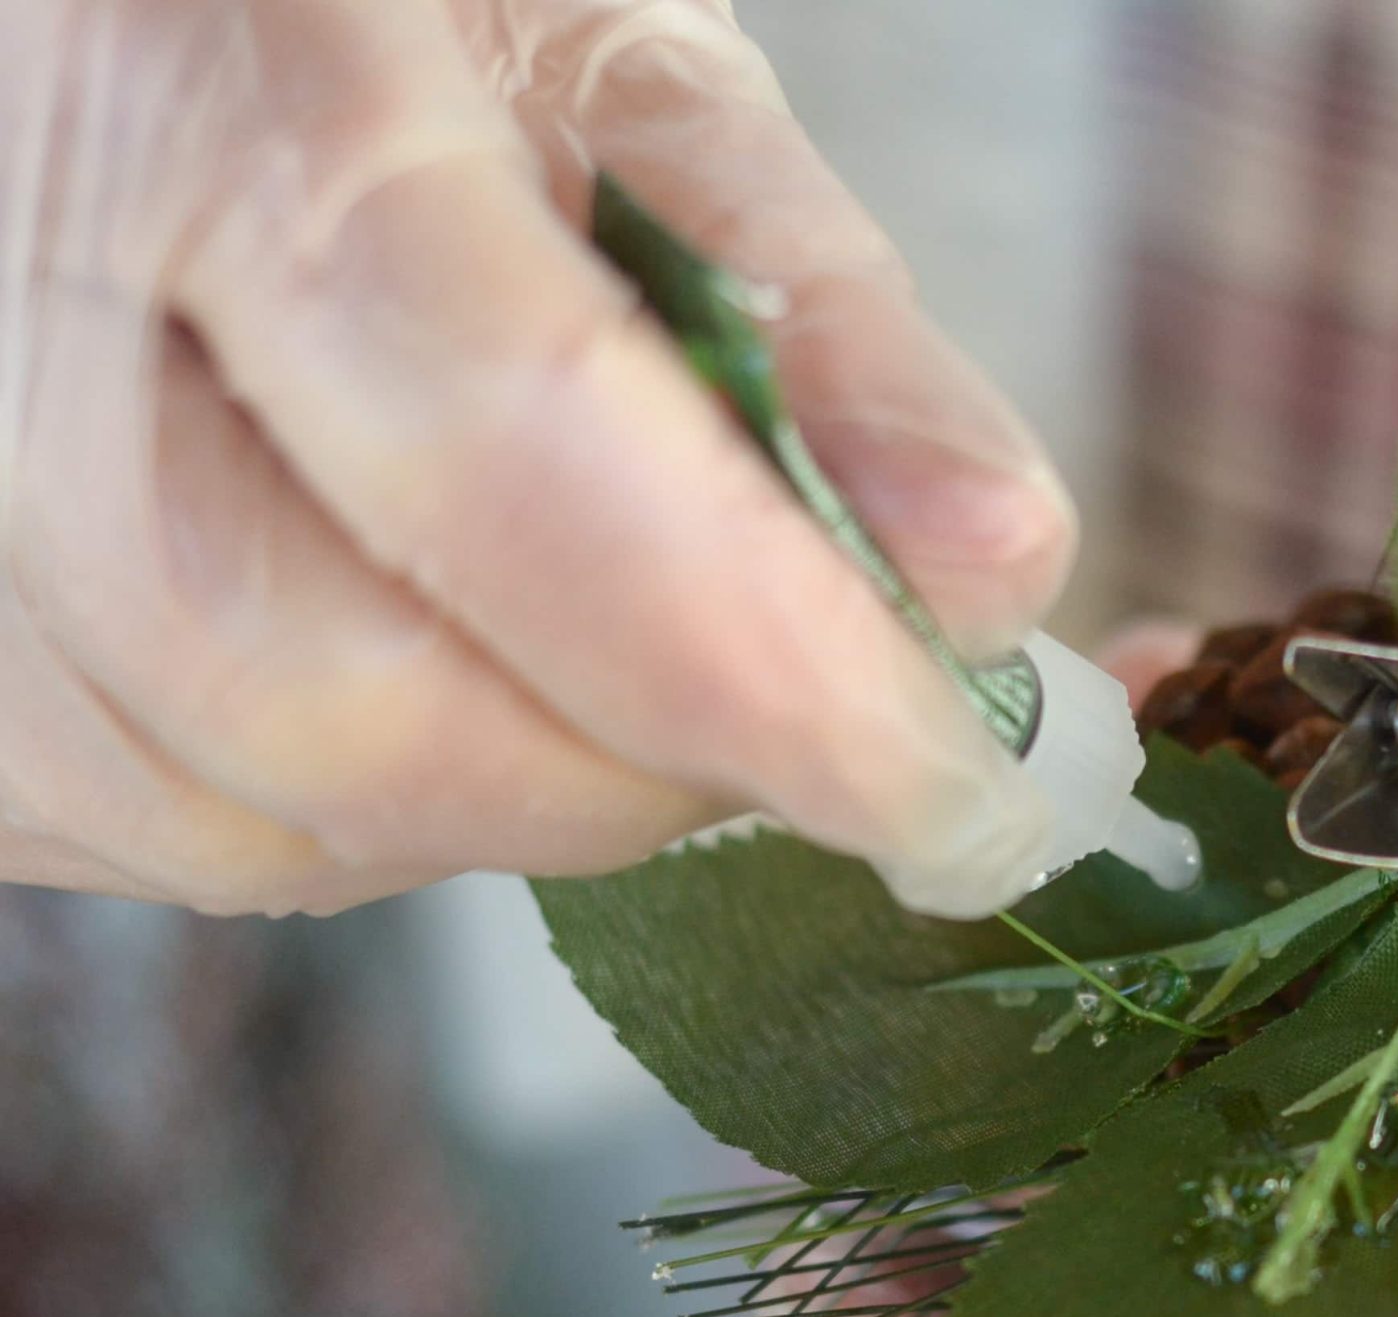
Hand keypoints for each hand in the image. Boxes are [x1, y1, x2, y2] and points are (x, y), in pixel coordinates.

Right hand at [1, 0, 1073, 918]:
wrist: (84, 45)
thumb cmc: (346, 12)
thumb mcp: (602, 66)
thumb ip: (803, 310)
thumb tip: (989, 567)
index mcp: (208, 98)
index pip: (511, 451)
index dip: (770, 670)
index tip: (957, 785)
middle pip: (354, 700)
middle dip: (655, 761)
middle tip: (811, 712)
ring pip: (258, 817)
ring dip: (525, 787)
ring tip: (615, 640)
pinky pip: (174, 836)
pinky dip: (380, 805)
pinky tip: (445, 659)